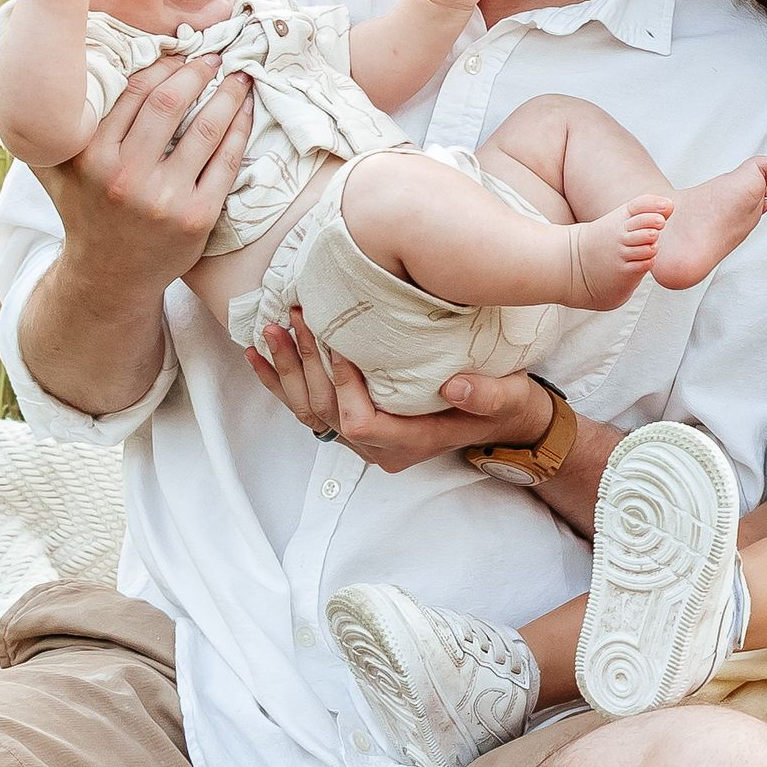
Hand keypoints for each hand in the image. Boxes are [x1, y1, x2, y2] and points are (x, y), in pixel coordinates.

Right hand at [33, 53, 254, 295]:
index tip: (180, 52)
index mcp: (90, 156)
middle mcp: (125, 176)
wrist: (109, 276)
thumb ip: (53, 125)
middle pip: (171, 104)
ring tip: (240, 78)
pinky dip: (239, 130)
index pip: (135, 92)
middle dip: (198, 72)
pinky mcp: (196, 217)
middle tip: (215, 56)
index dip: (164, 65)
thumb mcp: (54, 168)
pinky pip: (226, 162)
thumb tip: (58, 74)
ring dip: (228, 96)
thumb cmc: (84, 211)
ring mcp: (164, 198)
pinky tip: (245, 112)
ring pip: (205, 129)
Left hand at [247, 315, 549, 470]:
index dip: (343, 385)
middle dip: (306, 365)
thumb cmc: (504, 404)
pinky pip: (307, 407)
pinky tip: (260, 354)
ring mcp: (364, 439)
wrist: (502, 418)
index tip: (339, 341)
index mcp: (411, 444)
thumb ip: (485, 395)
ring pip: (309, 411)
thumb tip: (455, 388)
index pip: (360, 423)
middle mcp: (380, 449)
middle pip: (326, 414)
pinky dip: (281, 381)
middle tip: (297, 317)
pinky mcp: (355, 421)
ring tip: (271, 329)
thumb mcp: (507, 398)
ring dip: (286, 370)